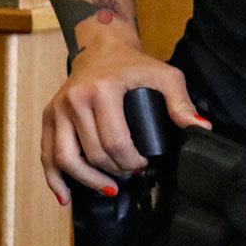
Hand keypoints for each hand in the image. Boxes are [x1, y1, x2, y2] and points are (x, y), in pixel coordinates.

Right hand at [41, 31, 207, 203]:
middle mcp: (75, 100)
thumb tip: (200, 128)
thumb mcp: (164, 75)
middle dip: (114, 170)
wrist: (101, 48)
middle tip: (131, 173)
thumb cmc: (134, 65)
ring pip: (65, 159)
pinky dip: (55, 179)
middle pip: (92, 153)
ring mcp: (57, 109)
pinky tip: (66, 197)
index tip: (143, 164)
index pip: (115, 141)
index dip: (130, 160)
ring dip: (87, 181)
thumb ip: (181, 102)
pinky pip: (46, 155)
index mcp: (102, 90)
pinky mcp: (48, 116)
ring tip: (108, 189)